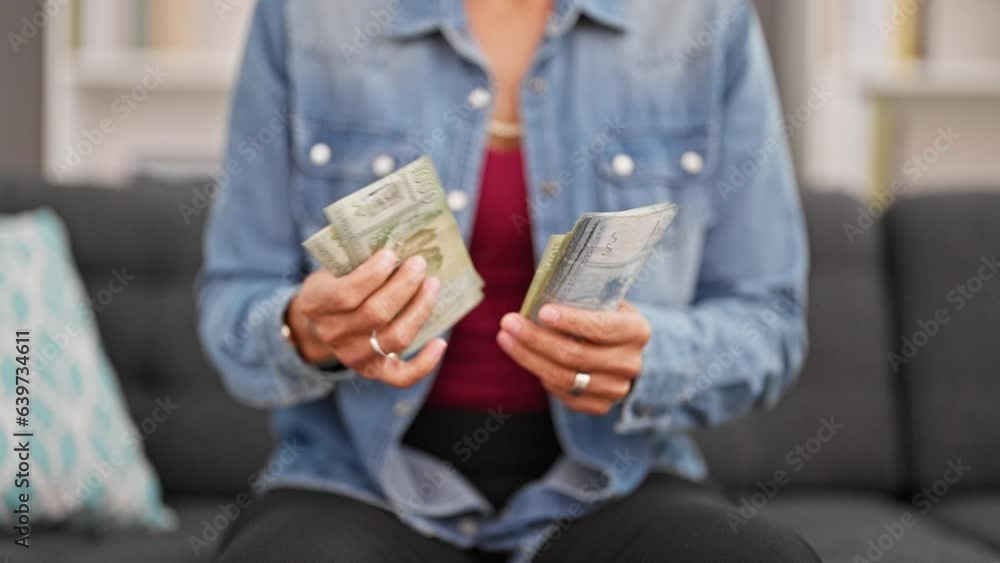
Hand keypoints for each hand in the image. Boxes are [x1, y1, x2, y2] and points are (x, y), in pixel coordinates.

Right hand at [286, 249, 447, 386]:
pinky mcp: (373, 372)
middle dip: (404, 286)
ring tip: (432, 285)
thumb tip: (399, 242)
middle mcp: (332, 335)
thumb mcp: (331, 268)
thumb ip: (355, 259)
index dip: (372, 275)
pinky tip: (440, 343)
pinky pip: (401, 377)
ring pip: (394, 338)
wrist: (321, 324)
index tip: (391, 254)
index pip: (344, 294)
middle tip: (420, 264)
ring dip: (420, 310)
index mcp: (315, 304)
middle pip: (375, 314)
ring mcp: (353, 356)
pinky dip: (424, 363)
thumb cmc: (335, 285)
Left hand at [497, 303, 650, 414]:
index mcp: (637, 331)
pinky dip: (540, 374)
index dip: (571, 321)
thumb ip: (582, 298)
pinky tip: (525, 356)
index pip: (602, 328)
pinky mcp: (599, 405)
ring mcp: (616, 388)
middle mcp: (630, 363)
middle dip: (537, 338)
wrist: (622, 351)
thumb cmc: (606, 317)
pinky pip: (562, 393)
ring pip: (564, 377)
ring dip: (529, 357)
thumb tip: (538, 292)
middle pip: (576, 355)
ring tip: (506, 338)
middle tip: (509, 322)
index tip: (541, 312)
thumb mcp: (605, 302)